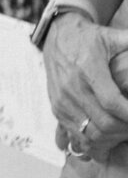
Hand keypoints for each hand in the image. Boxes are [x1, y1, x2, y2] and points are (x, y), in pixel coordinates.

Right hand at [45, 9, 127, 159]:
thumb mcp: (112, 36)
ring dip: (112, 139)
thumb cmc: (89, 38)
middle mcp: (72, 87)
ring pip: (91, 133)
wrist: (57, 36)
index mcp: (88, 68)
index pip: (112, 102)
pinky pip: (77, 135)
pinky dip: (95, 142)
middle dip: (125, 130)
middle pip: (104, 122)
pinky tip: (107, 137)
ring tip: (123, 132)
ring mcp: (63, 100)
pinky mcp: (57, 108)